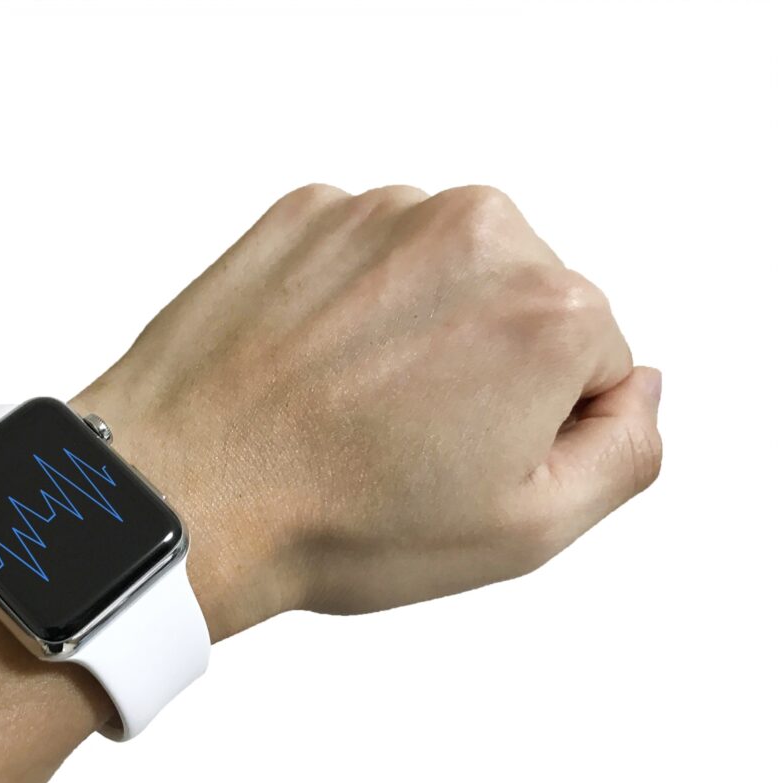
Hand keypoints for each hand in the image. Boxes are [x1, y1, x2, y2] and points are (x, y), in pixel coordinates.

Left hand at [73, 184, 661, 639]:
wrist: (182, 492)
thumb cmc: (339, 521)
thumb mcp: (525, 529)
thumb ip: (626, 451)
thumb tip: (639, 389)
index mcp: (547, 310)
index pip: (596, 362)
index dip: (535, 427)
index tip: (463, 459)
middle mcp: (473, 231)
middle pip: (522, 304)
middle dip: (481, 368)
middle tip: (401, 440)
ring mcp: (378, 212)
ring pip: (440, 275)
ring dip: (412, 331)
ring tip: (347, 407)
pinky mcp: (302, 213)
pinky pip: (360, 257)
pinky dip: (347, 304)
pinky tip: (307, 368)